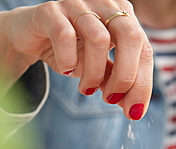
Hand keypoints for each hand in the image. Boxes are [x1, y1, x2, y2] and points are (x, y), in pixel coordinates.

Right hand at [0, 0, 152, 119]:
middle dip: (126, 77)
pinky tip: (65, 70)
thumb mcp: (99, 68)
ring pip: (99, 39)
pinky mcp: (51, 10)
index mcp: (123, 17)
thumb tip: (134, 109)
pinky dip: (68, 60)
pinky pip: (64, 35)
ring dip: (94, 74)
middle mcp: (105, 5)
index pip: (145, 49)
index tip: (135, 111)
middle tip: (111, 99)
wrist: (30, 36)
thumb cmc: (70, 50)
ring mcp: (78, 4)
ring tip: (86, 89)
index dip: (143, 84)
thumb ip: (117, 81)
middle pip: (131, 37)